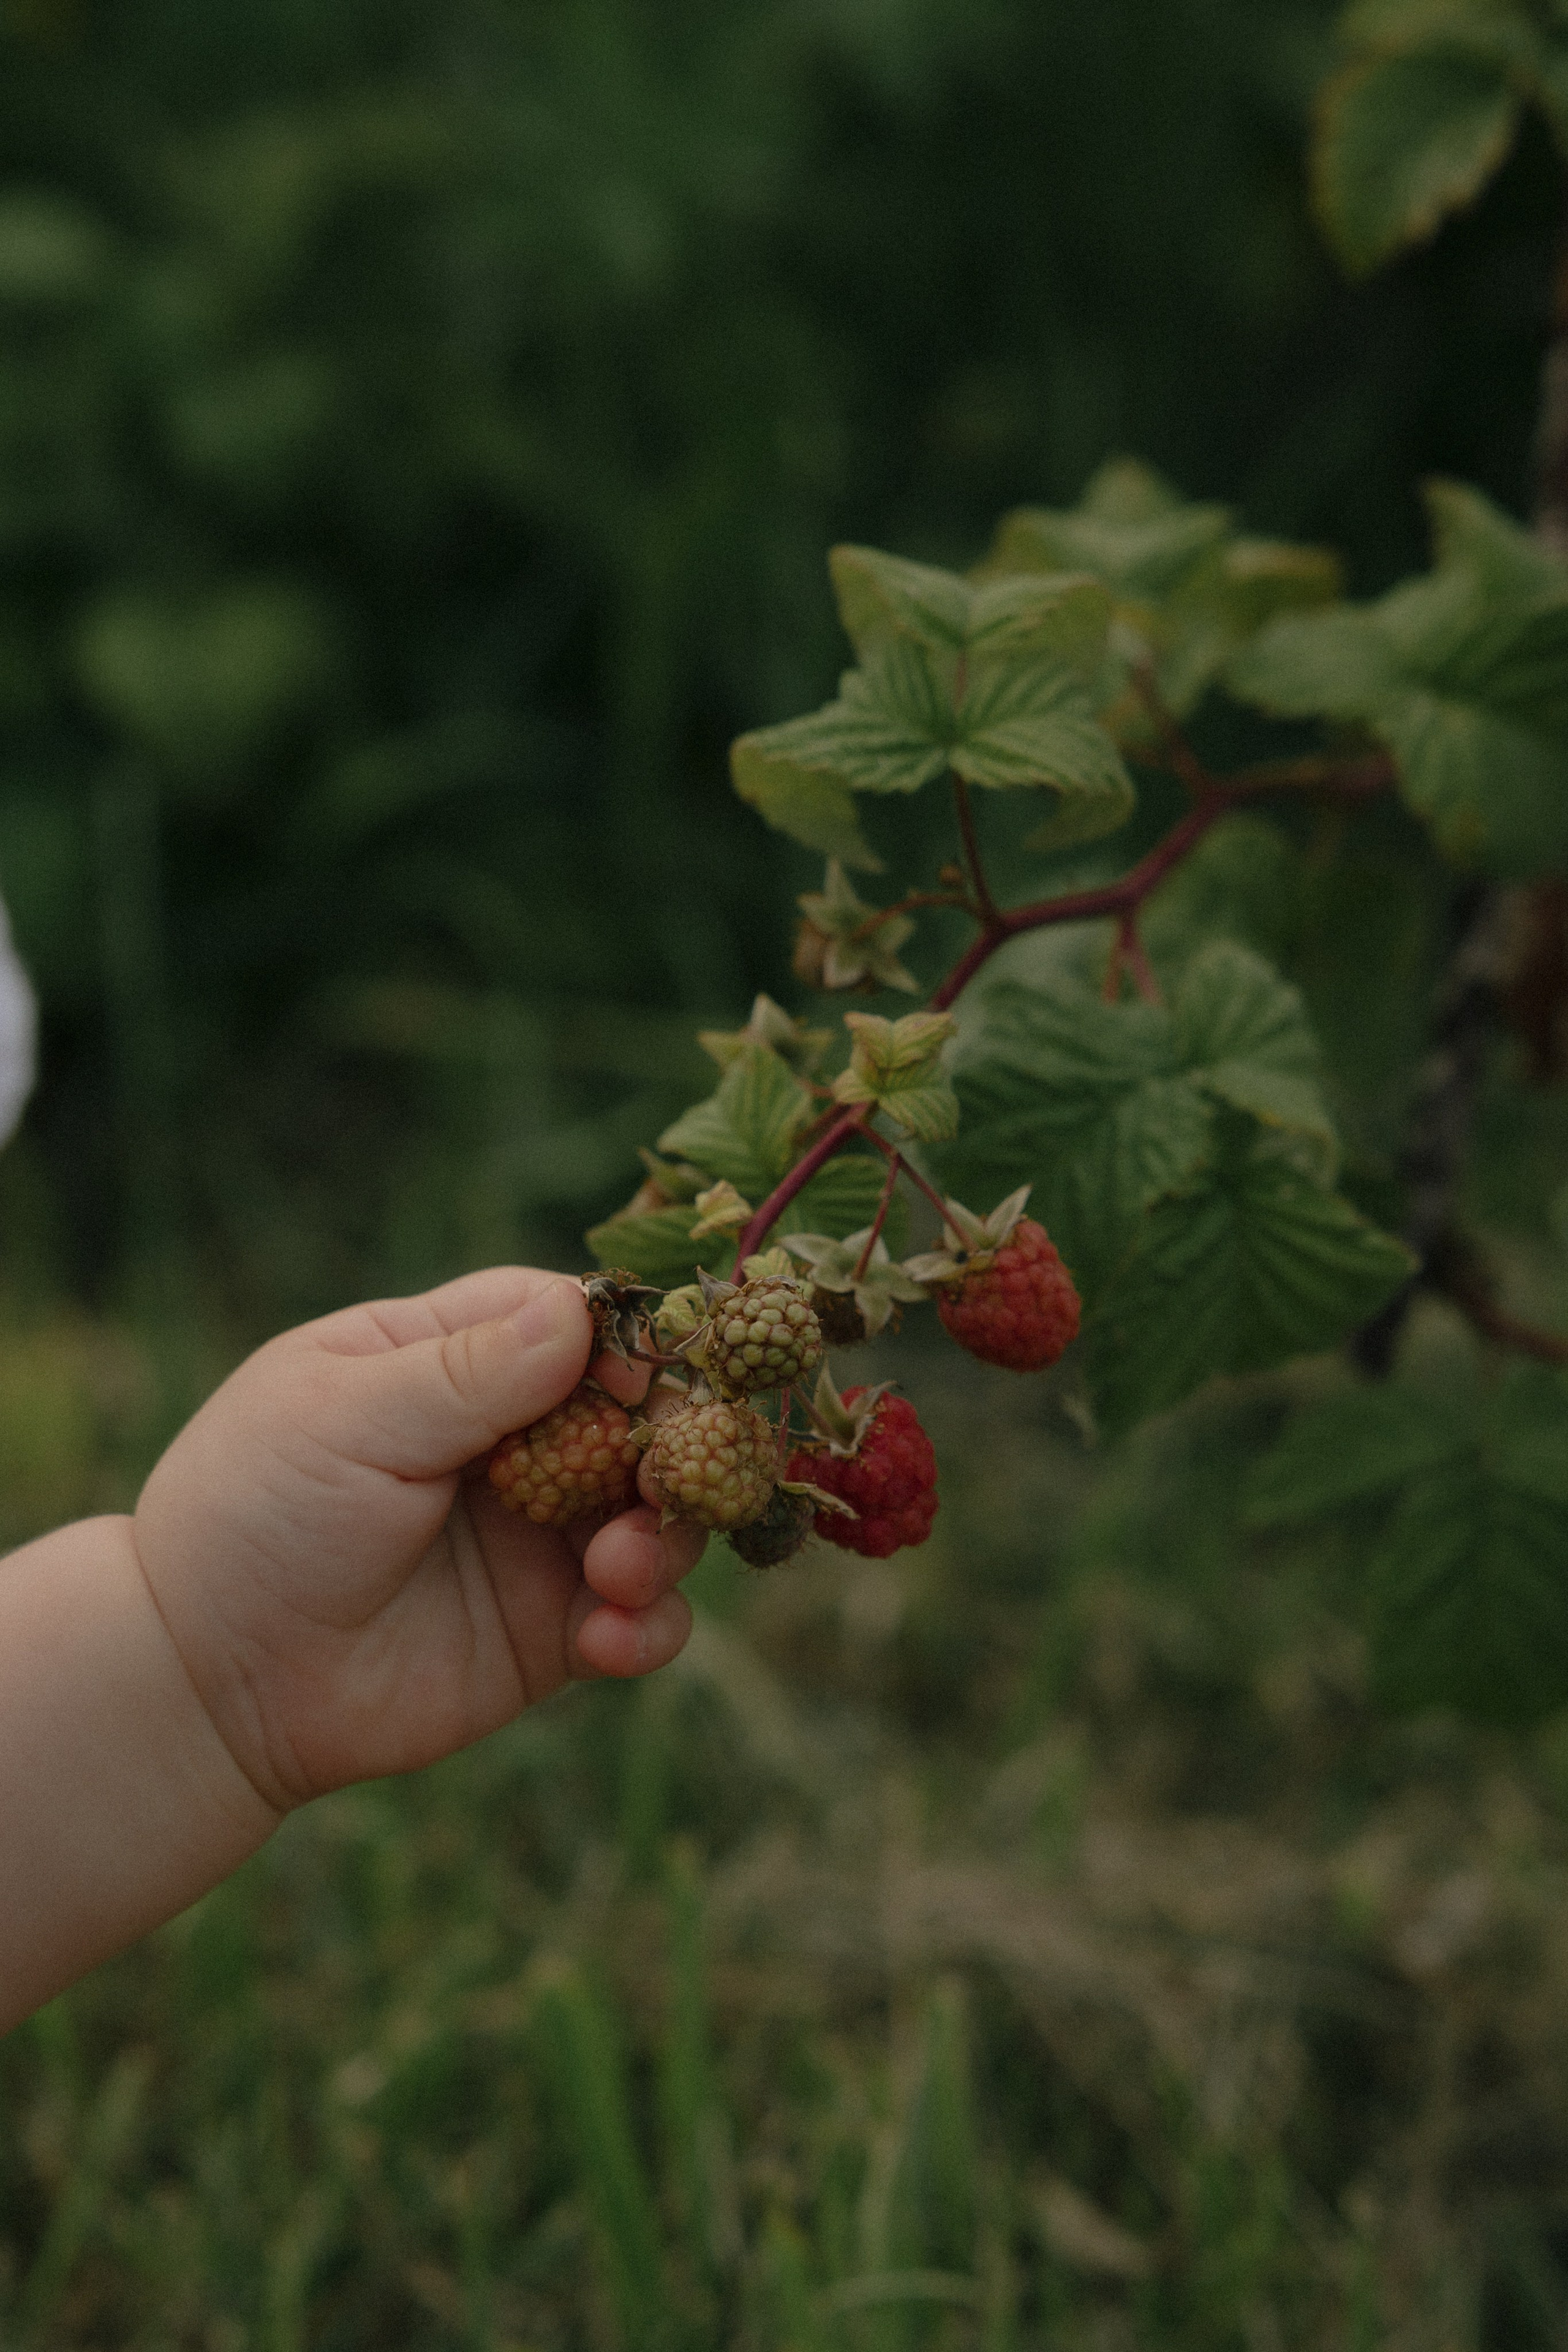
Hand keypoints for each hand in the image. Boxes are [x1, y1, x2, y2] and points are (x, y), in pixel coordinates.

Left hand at [133, 1268, 704, 1816]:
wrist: (205, 1684)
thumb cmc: (254, 1519)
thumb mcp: (346, 1421)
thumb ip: (466, 1373)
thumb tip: (578, 1311)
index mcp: (446, 1361)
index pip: (567, 1320)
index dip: (621, 1342)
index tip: (643, 1376)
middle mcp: (510, 1441)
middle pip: (640, 1415)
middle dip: (673, 1444)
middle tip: (670, 1480)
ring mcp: (537, 1536)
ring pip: (659, 1515)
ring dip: (667, 1536)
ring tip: (621, 1570)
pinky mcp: (551, 1630)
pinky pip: (640, 1618)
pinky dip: (649, 1625)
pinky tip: (609, 1638)